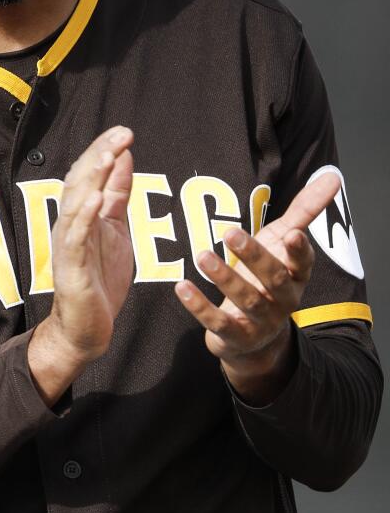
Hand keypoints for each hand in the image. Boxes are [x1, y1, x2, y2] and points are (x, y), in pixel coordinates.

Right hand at [31, 126, 134, 394]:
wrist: (86, 328)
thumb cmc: (99, 278)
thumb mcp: (116, 229)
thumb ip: (116, 195)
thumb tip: (124, 157)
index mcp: (82, 214)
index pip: (90, 174)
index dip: (104, 151)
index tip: (125, 131)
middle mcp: (70, 224)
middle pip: (80, 181)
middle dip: (100, 156)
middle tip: (121, 134)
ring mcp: (67, 244)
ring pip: (75, 203)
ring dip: (91, 179)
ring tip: (107, 157)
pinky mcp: (70, 268)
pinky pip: (75, 238)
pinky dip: (83, 216)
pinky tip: (94, 199)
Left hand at [176, 172, 336, 402]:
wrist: (253, 336)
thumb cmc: (267, 277)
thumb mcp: (282, 242)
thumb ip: (305, 211)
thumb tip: (332, 176)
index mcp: (295, 277)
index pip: (303, 264)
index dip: (300, 251)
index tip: (294, 233)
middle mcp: (282, 300)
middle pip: (272, 279)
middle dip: (254, 257)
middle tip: (230, 233)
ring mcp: (259, 321)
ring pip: (246, 300)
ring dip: (224, 278)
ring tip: (202, 256)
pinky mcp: (233, 335)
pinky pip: (217, 322)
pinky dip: (199, 306)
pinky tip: (181, 287)